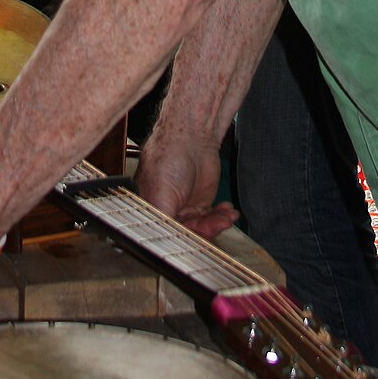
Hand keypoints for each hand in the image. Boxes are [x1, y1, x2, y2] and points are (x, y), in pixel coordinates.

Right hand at [138, 119, 238, 242]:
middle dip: (203, 233)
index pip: (163, 236)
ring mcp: (184, 210)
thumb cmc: (167, 157)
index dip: (179, 241)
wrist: (192, 136)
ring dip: (216, 225)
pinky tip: (228, 211)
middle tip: (215, 227)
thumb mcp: (159, 196)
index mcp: (149, 211)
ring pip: (201, 230)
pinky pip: (212, 220)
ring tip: (225, 217)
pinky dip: (222, 217)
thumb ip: (162, 222)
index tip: (193, 242)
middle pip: (184, 236)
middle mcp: (165, 213)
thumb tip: (165, 242)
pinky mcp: (200, 205)